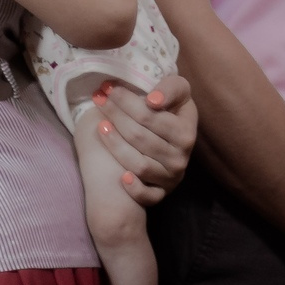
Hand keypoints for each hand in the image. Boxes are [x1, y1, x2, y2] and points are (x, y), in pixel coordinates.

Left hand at [91, 75, 195, 201]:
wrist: (177, 137)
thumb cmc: (172, 110)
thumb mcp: (179, 91)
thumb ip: (170, 88)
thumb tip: (152, 101)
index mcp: (186, 131)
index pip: (151, 116)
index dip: (127, 101)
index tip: (109, 88)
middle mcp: (181, 156)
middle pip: (140, 138)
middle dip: (116, 115)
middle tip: (98, 99)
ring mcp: (171, 176)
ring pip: (139, 164)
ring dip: (116, 146)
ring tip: (100, 126)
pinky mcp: (161, 193)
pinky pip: (148, 196)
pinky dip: (135, 189)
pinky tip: (121, 177)